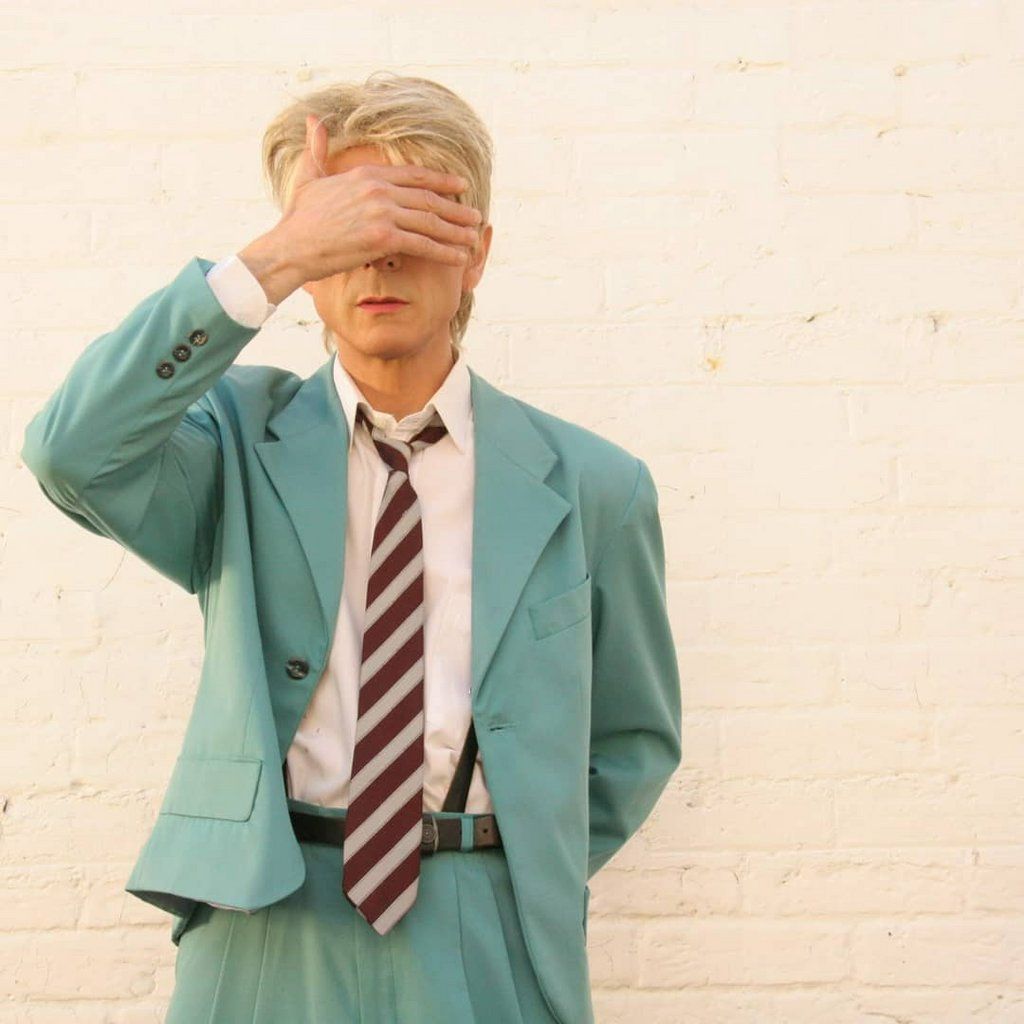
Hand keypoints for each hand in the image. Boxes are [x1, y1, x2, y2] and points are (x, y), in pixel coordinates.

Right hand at [277, 113, 482, 284]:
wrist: (290, 247)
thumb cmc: (298, 219)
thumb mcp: (308, 177)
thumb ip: (317, 150)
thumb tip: (314, 121)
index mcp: (367, 175)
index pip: (413, 175)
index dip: (441, 181)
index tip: (461, 186)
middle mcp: (378, 189)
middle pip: (428, 198)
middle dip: (456, 208)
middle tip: (476, 216)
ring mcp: (382, 212)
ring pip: (430, 221)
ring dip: (456, 231)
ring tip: (473, 238)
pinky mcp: (383, 237)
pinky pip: (423, 244)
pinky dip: (444, 251)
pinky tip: (460, 257)